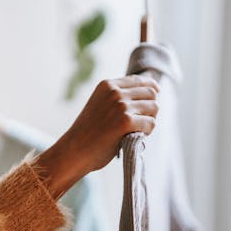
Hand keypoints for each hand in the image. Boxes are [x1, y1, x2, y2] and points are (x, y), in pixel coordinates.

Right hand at [32, 75, 159, 197]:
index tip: (156, 93)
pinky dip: (147, 132)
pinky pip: (151, 123)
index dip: (151, 87)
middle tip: (142, 121)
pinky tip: (136, 136)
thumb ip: (118, 96)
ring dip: (150, 120)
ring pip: (154, 107)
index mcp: (107, 85)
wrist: (74, 150)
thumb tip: (150, 92)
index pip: (139, 80)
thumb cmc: (89, 132)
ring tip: (138, 130)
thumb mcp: (101, 104)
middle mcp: (115, 92)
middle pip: (150, 93)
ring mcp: (120, 106)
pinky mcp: (126, 122)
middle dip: (150, 107)